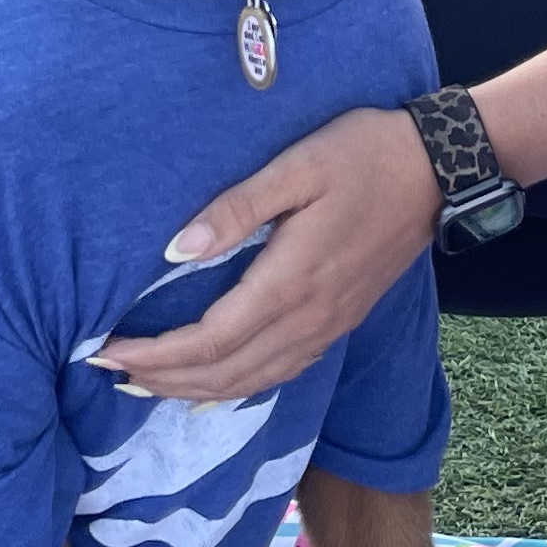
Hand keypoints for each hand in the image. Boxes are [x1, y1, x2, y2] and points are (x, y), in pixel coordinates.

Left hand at [97, 108, 439, 401]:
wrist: (438, 171)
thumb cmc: (363, 155)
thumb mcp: (297, 166)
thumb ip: (236, 208)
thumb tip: (176, 250)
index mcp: (290, 282)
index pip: (208, 341)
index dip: (155, 355)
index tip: (107, 352)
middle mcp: (307, 318)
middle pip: (224, 373)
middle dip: (164, 380)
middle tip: (111, 372)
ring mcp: (327, 326)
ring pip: (252, 382)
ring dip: (195, 390)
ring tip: (149, 384)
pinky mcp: (339, 322)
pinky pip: (280, 373)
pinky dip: (238, 388)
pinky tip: (215, 386)